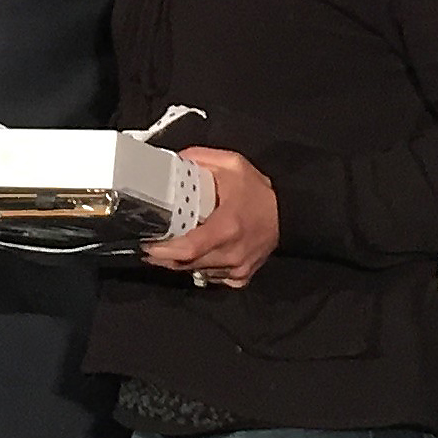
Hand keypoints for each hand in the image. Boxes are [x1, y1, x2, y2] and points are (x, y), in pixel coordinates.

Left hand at [142, 147, 278, 287]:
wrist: (290, 214)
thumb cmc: (258, 191)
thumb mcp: (232, 164)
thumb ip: (200, 158)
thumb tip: (173, 160)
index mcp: (227, 226)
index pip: (188, 249)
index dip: (163, 250)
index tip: (146, 243)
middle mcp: (232, 252)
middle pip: (186, 264)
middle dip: (164, 257)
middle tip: (150, 244)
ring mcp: (237, 268)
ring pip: (196, 272)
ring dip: (179, 263)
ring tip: (167, 248)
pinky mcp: (241, 277)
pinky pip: (211, 278)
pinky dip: (199, 268)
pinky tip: (195, 255)